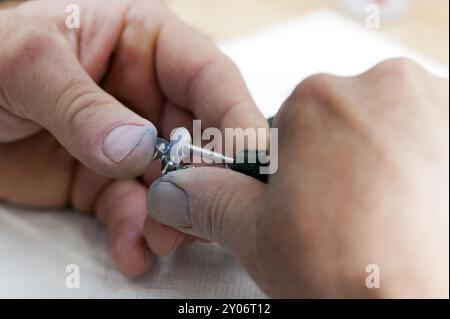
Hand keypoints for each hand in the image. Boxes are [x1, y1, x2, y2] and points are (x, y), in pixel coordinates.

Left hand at [0, 0, 265, 276]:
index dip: (235, 117)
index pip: (209, 75)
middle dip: (205, 179)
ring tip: (159, 237)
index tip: (247, 160)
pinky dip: (137, 233)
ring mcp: (132, 141)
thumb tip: (137, 149)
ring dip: (174, 216)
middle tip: (199, 211)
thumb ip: (83, 105)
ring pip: (175, 183)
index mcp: (144, 41)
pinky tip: (132, 248)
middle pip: (202, 137)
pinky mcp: (111, 180)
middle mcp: (149, 92)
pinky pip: (136, 211)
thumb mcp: (26, 64)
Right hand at [146, 59, 448, 297]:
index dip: (287, 171)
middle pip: (340, 124)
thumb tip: (179, 187)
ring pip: (386, 131)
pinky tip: (416, 211)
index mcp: (320, 102)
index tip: (300, 198)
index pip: (286, 128)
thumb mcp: (259, 237)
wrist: (431, 304)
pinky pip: (430, 140)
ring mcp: (437, 105)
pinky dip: (421, 168)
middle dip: (334, 166)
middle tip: (342, 215)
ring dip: (379, 166)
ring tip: (382, 219)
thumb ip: (212, 199)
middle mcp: (385, 88)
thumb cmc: (357, 277)